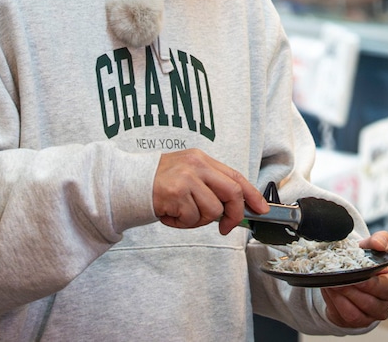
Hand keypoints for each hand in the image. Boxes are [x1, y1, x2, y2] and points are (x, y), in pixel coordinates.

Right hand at [152, 149, 268, 234]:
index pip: (236, 176)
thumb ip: (210, 186)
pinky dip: (182, 224)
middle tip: (225, 227)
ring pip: (212, 210)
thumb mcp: (187, 175)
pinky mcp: (176, 194)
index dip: (253, 195)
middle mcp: (196, 165)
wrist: (126, 183)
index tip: (261, 209)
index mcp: (201, 159)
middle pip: (232, 192)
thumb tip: (236, 209)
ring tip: (182, 214)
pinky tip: (170, 215)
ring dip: (199, 221)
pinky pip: (192, 218)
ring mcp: (186, 179)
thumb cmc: (157, 183)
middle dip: (234, 214)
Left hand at [321, 231, 387, 327]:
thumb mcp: (374, 247)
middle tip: (338, 278)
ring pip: (355, 313)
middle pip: (369, 303)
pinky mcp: (355, 323)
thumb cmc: (367, 262)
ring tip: (331, 283)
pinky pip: (344, 317)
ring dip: (340, 297)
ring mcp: (370, 317)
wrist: (352, 273)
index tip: (357, 276)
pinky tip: (329, 291)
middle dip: (351, 289)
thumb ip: (381, 240)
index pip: (387, 288)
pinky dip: (334, 303)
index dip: (371, 284)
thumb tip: (379, 245)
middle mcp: (385, 305)